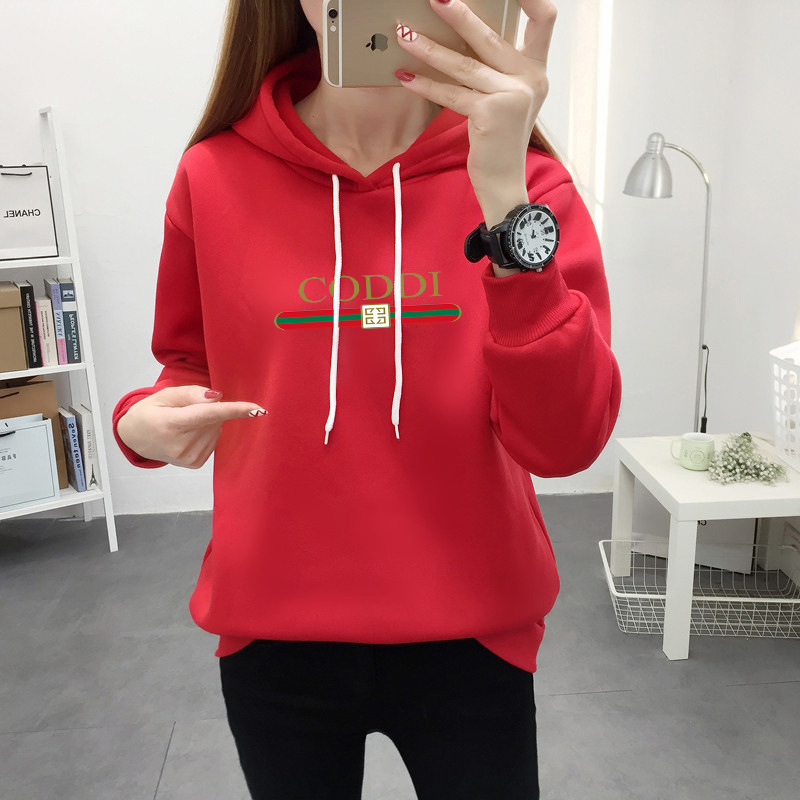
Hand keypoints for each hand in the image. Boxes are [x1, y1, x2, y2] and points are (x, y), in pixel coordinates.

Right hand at [116, 385, 266, 468]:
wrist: (135, 437)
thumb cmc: (149, 412)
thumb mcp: (165, 395)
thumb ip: (191, 393)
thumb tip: (217, 398)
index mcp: (170, 423)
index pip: (209, 415)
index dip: (235, 410)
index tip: (258, 409)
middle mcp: (180, 445)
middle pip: (214, 420)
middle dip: (209, 409)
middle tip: (186, 410)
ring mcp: (188, 457)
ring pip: (216, 430)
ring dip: (208, 423)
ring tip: (183, 423)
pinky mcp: (195, 463)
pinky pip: (213, 441)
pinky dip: (206, 433)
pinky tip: (188, 434)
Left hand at [394, 0, 555, 198]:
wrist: (503, 182)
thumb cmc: (498, 139)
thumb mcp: (506, 97)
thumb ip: (495, 67)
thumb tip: (459, 33)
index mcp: (536, 69)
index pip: (544, 18)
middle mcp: (530, 79)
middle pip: (491, 35)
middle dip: (459, 15)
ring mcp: (512, 97)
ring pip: (464, 64)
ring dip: (429, 48)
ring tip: (404, 34)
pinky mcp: (491, 115)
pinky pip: (452, 93)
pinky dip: (425, 85)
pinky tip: (406, 77)